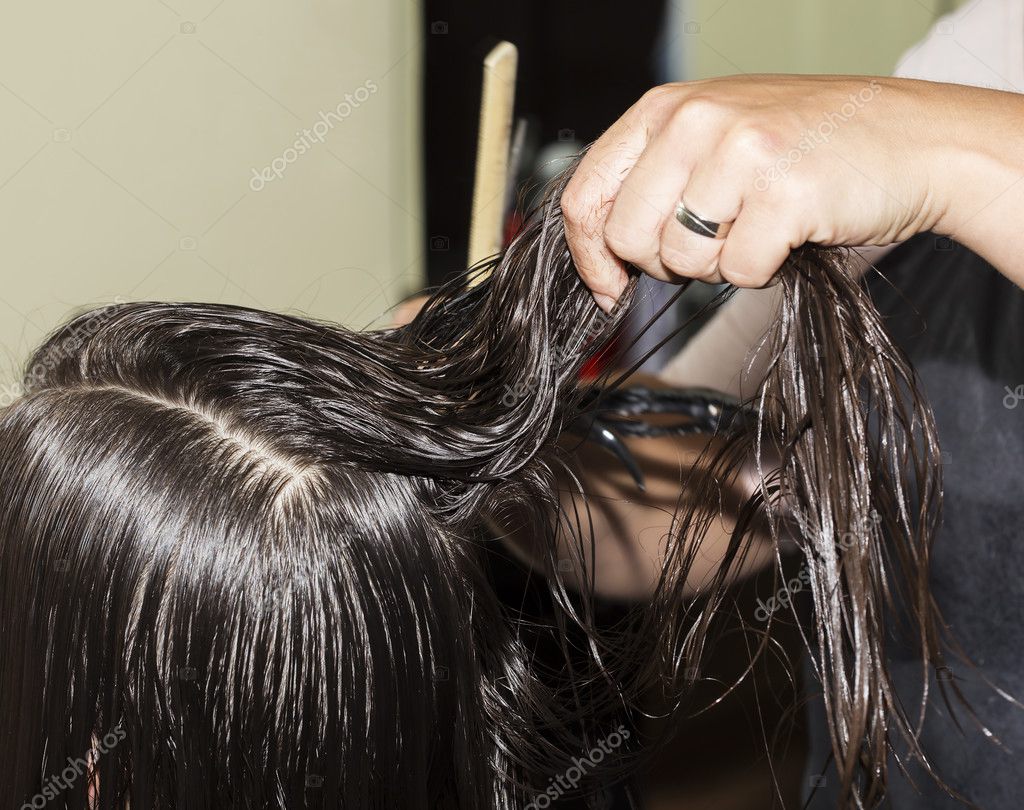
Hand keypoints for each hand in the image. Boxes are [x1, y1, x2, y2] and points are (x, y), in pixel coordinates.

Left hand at [561, 75, 969, 308]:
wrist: (913, 140)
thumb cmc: (808, 147)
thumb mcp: (715, 140)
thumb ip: (654, 180)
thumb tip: (600, 256)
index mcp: (666, 108)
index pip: (585, 194)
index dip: (589, 255)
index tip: (609, 287)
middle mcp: (694, 120)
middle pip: (628, 238)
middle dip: (664, 263)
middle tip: (713, 242)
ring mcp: (739, 153)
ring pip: (681, 259)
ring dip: (719, 264)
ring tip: (758, 225)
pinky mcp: (783, 191)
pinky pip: (738, 272)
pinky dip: (763, 269)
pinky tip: (790, 232)